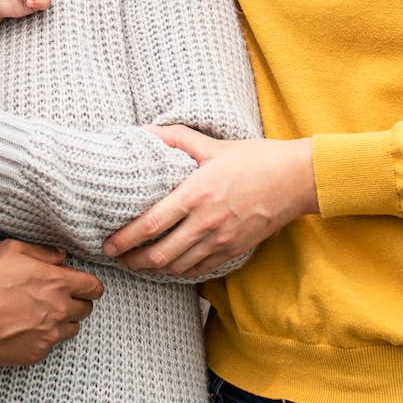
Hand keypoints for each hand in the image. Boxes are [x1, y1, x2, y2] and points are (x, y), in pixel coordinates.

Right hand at [0, 240, 103, 366]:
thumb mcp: (10, 250)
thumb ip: (42, 252)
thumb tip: (61, 257)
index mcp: (56, 283)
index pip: (94, 287)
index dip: (90, 284)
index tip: (82, 284)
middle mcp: (58, 311)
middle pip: (86, 310)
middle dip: (76, 301)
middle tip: (57, 295)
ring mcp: (46, 336)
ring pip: (70, 330)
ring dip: (63, 321)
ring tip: (40, 312)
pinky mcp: (33, 355)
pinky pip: (50, 346)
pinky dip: (44, 337)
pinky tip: (24, 328)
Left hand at [102, 126, 317, 276]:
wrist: (295, 179)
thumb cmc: (254, 158)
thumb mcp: (212, 145)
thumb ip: (176, 138)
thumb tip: (144, 131)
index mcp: (196, 194)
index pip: (151, 224)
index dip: (125, 238)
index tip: (108, 244)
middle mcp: (205, 222)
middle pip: (159, 255)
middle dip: (133, 260)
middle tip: (118, 258)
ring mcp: (221, 240)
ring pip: (177, 267)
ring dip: (154, 269)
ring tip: (139, 263)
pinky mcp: (233, 250)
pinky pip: (200, 270)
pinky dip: (180, 271)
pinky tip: (171, 264)